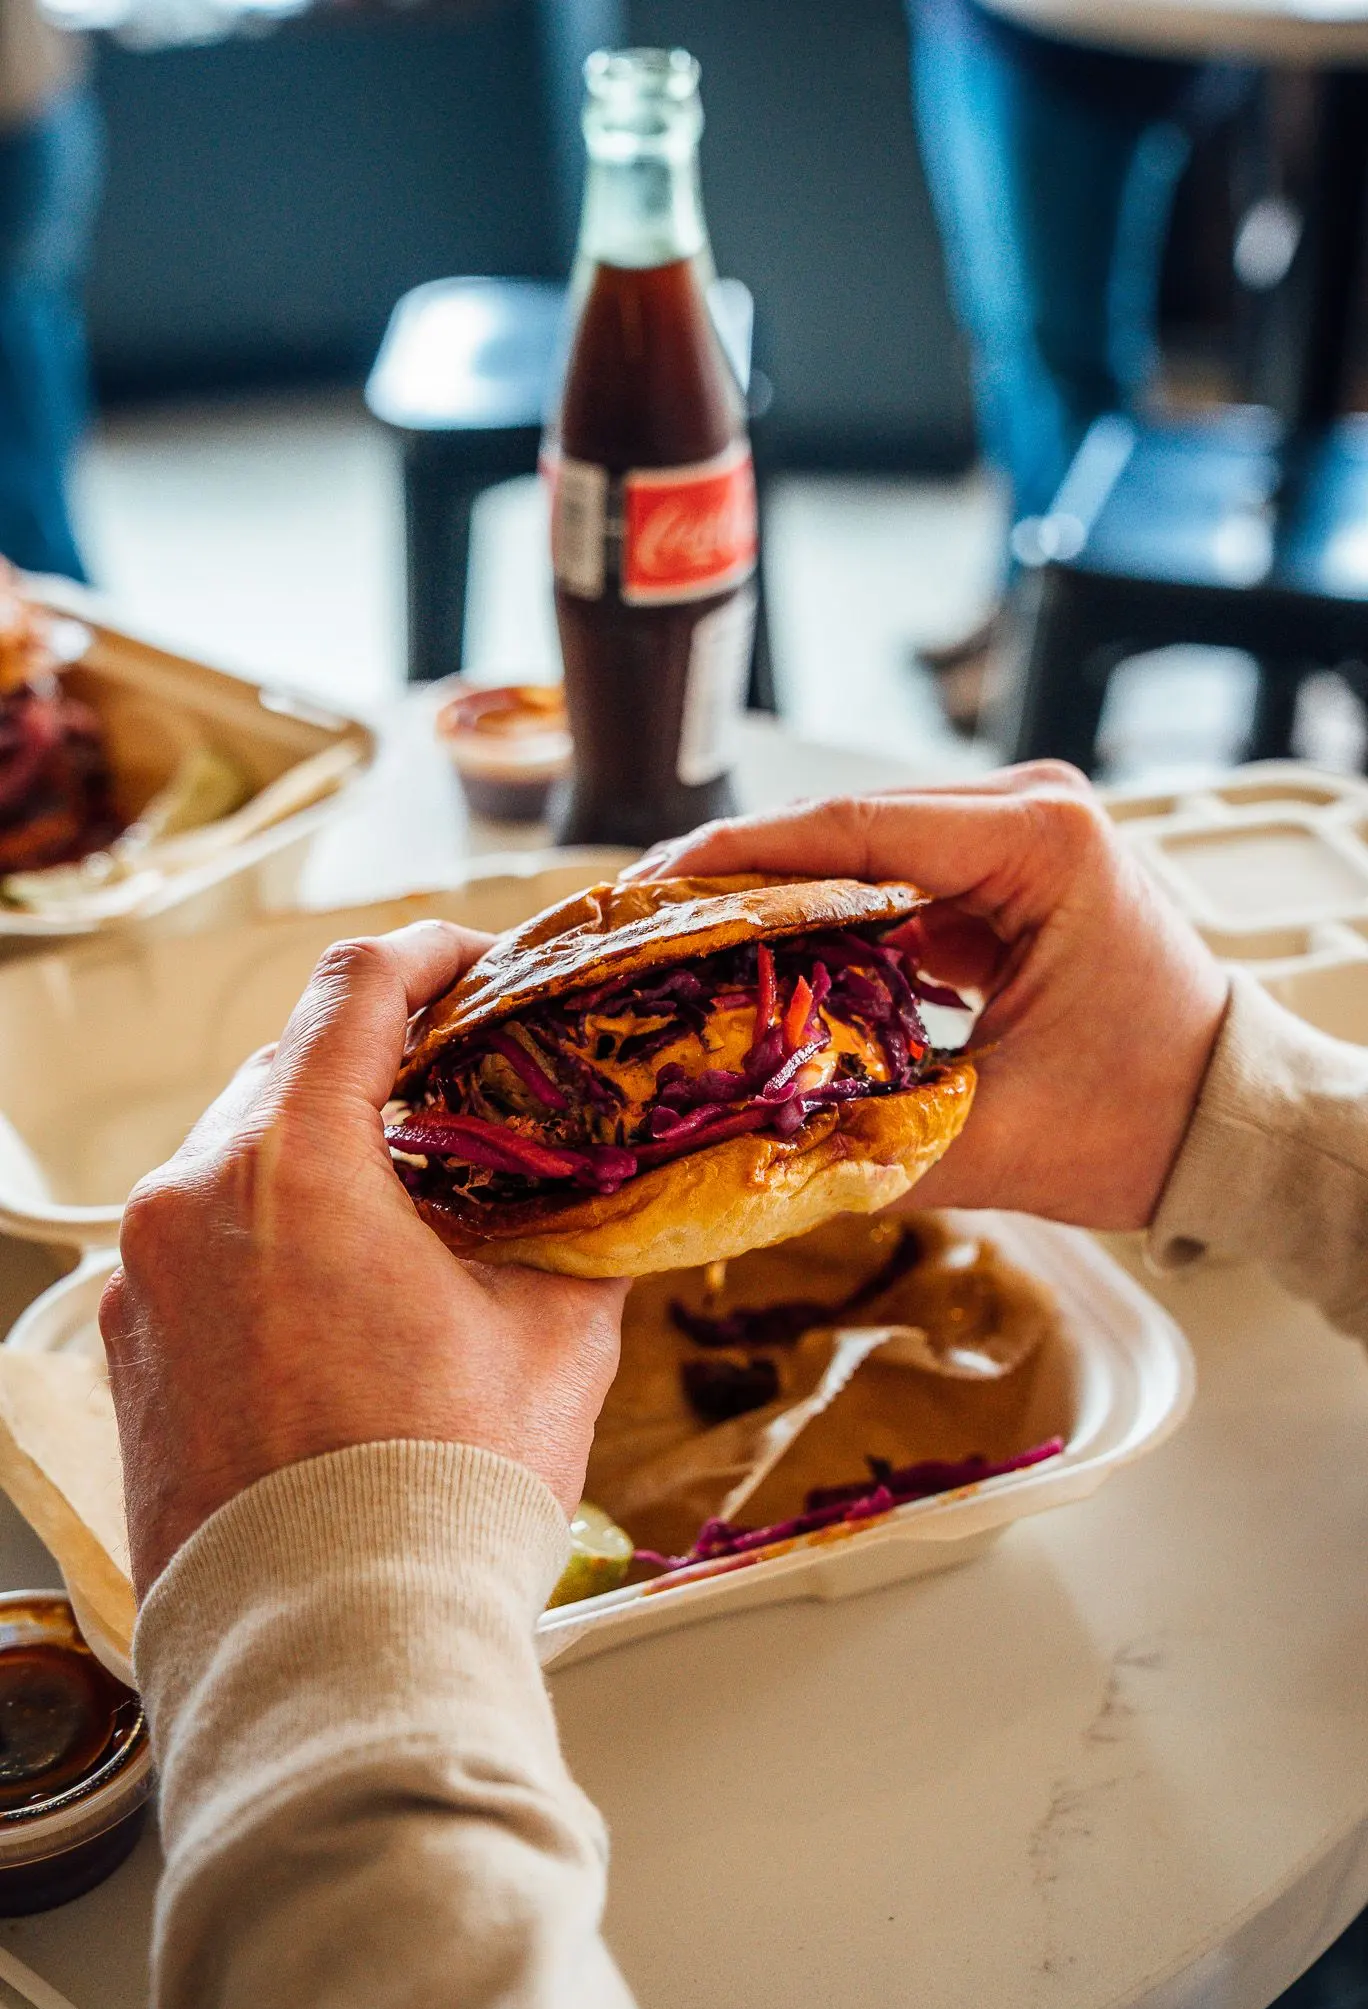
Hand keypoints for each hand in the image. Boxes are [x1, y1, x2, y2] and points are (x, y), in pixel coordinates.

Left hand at [100, 923, 628, 1596]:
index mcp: (291, 1165)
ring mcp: (146, 1275)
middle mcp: (190, 1199)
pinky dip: (272, 1227)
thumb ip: (575, 1232)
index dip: (431, 953)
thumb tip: (601, 1198)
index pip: (354, 986)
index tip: (478, 964)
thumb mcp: (553, 1337)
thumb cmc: (438, 1491)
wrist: (331, 1645)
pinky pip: (203, 1237)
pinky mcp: (131, 1343)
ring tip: (414, 1199)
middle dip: (384, 1064)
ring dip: (326, 1150)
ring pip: (240, 1153)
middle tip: (470, 1091)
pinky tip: (345, 1281)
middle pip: (291, 1067)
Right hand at [628, 764, 1228, 1231]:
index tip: (647, 890)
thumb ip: (869, 1145)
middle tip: (638, 926)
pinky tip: (758, 964)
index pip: (853, 829)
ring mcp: (1017, 838)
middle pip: (842, 828)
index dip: (736, 857)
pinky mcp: (1002, 876)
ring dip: (773, 898)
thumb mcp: (1003, 1135)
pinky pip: (887, 884)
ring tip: (678, 945)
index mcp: (1043, 844)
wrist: (1233, 1121)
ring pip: (856, 851)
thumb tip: (738, 1161)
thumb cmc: (1152, 1117)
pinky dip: (823, 923)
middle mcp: (1030, 813)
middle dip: (736, 875)